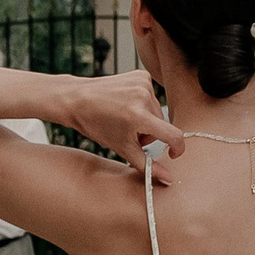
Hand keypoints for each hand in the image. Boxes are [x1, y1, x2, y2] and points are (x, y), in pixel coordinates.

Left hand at [58, 70, 186, 178]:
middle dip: (149, 132)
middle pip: (162, 124)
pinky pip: (151, 95)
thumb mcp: (122, 148)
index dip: (177, 148)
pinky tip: (126, 103)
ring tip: (124, 118)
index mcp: (139, 116)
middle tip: (129, 133)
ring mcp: (143, 83)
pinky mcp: (141, 75)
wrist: (77, 99)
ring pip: (157, 110)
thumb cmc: (96, 125)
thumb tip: (168, 179)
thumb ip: (147, 165)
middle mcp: (143, 97)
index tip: (172, 154)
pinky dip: (142, 102)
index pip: (173, 135)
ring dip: (146, 118)